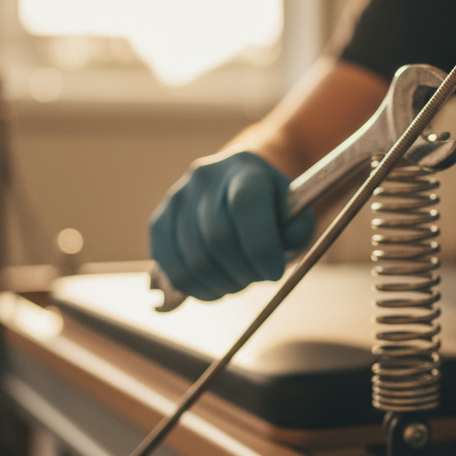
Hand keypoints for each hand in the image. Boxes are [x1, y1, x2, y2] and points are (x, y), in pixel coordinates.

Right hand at [149, 151, 315, 300]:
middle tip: (257, 278)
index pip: (245, 206)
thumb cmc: (273, 209)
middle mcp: (205, 177)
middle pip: (217, 238)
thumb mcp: (296, 215)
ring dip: (220, 285)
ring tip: (238, 282)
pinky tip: (215, 285)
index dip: (261, 248)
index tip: (275, 272)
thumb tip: (271, 262)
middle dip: (243, 272)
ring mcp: (177, 197)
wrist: (241, 189)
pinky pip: (170, 269)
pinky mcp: (159, 221)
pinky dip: (195, 288)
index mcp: (245, 167)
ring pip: (192, 260)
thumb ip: (296, 234)